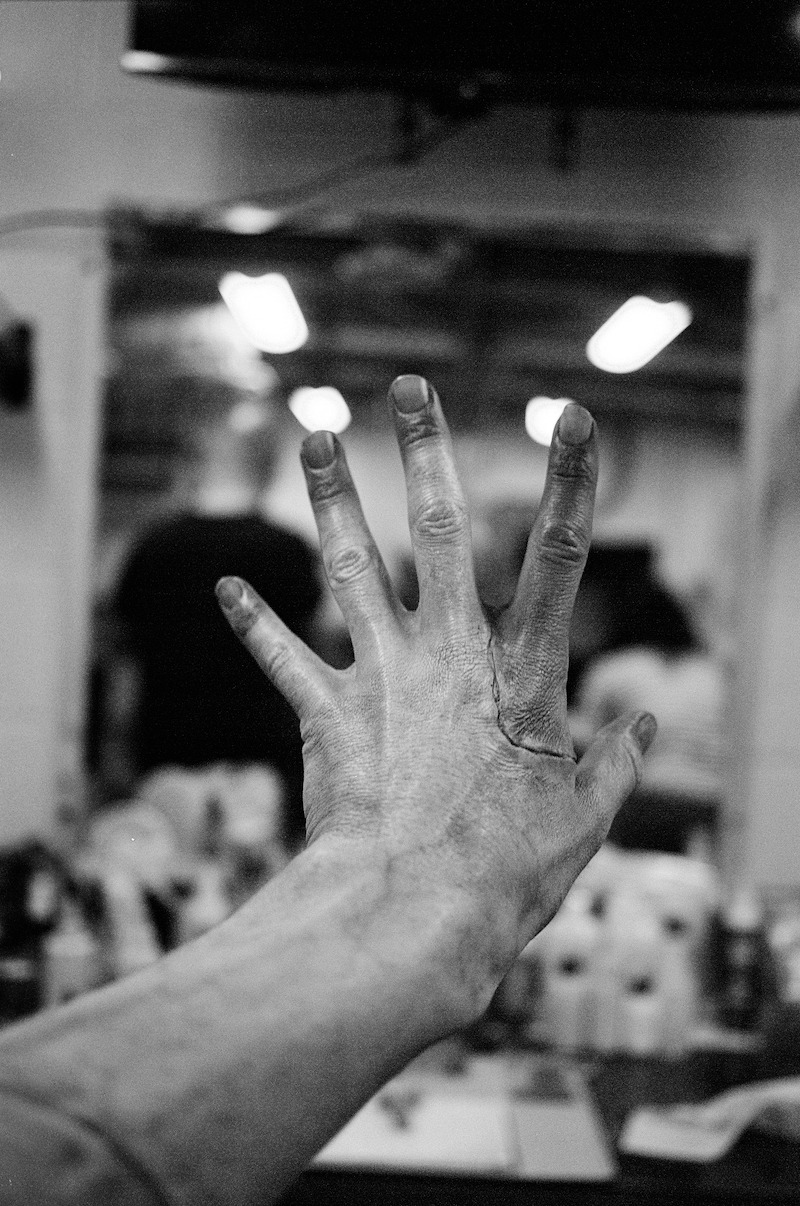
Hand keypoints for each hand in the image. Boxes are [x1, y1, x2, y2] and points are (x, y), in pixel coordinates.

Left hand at [216, 375, 654, 1000]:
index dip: (570, 483)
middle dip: (426, 453)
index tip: (575, 418)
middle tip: (411, 388)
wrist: (412, 915)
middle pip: (440, 532)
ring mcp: (382, 677)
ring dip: (331, 500)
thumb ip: (616, 764)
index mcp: (523, 673)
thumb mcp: (584, 821)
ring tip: (312, 440)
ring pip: (352, 567)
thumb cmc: (507, 875)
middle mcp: (449, 655)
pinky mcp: (327, 713)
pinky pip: (283, 657)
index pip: (559, 558)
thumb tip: (646, 726)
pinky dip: (255, 623)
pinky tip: (228, 587)